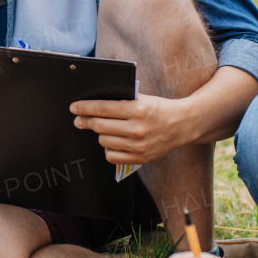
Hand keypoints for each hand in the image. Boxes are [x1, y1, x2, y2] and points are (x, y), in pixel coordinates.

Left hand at [69, 94, 190, 164]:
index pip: (103, 108)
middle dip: (86, 122)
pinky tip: (113, 141)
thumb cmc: (159, 109)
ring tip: (104, 129)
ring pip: (104, 141)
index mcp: (138, 109)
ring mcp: (139, 145)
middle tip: (79, 120)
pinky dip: (108, 149)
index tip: (74, 108)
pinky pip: (112, 156)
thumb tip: (92, 106)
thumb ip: (120, 101)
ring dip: (100, 134)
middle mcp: (138, 128)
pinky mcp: (140, 158)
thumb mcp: (142, 99)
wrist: (182, 124)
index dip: (85, 108)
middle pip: (100, 126)